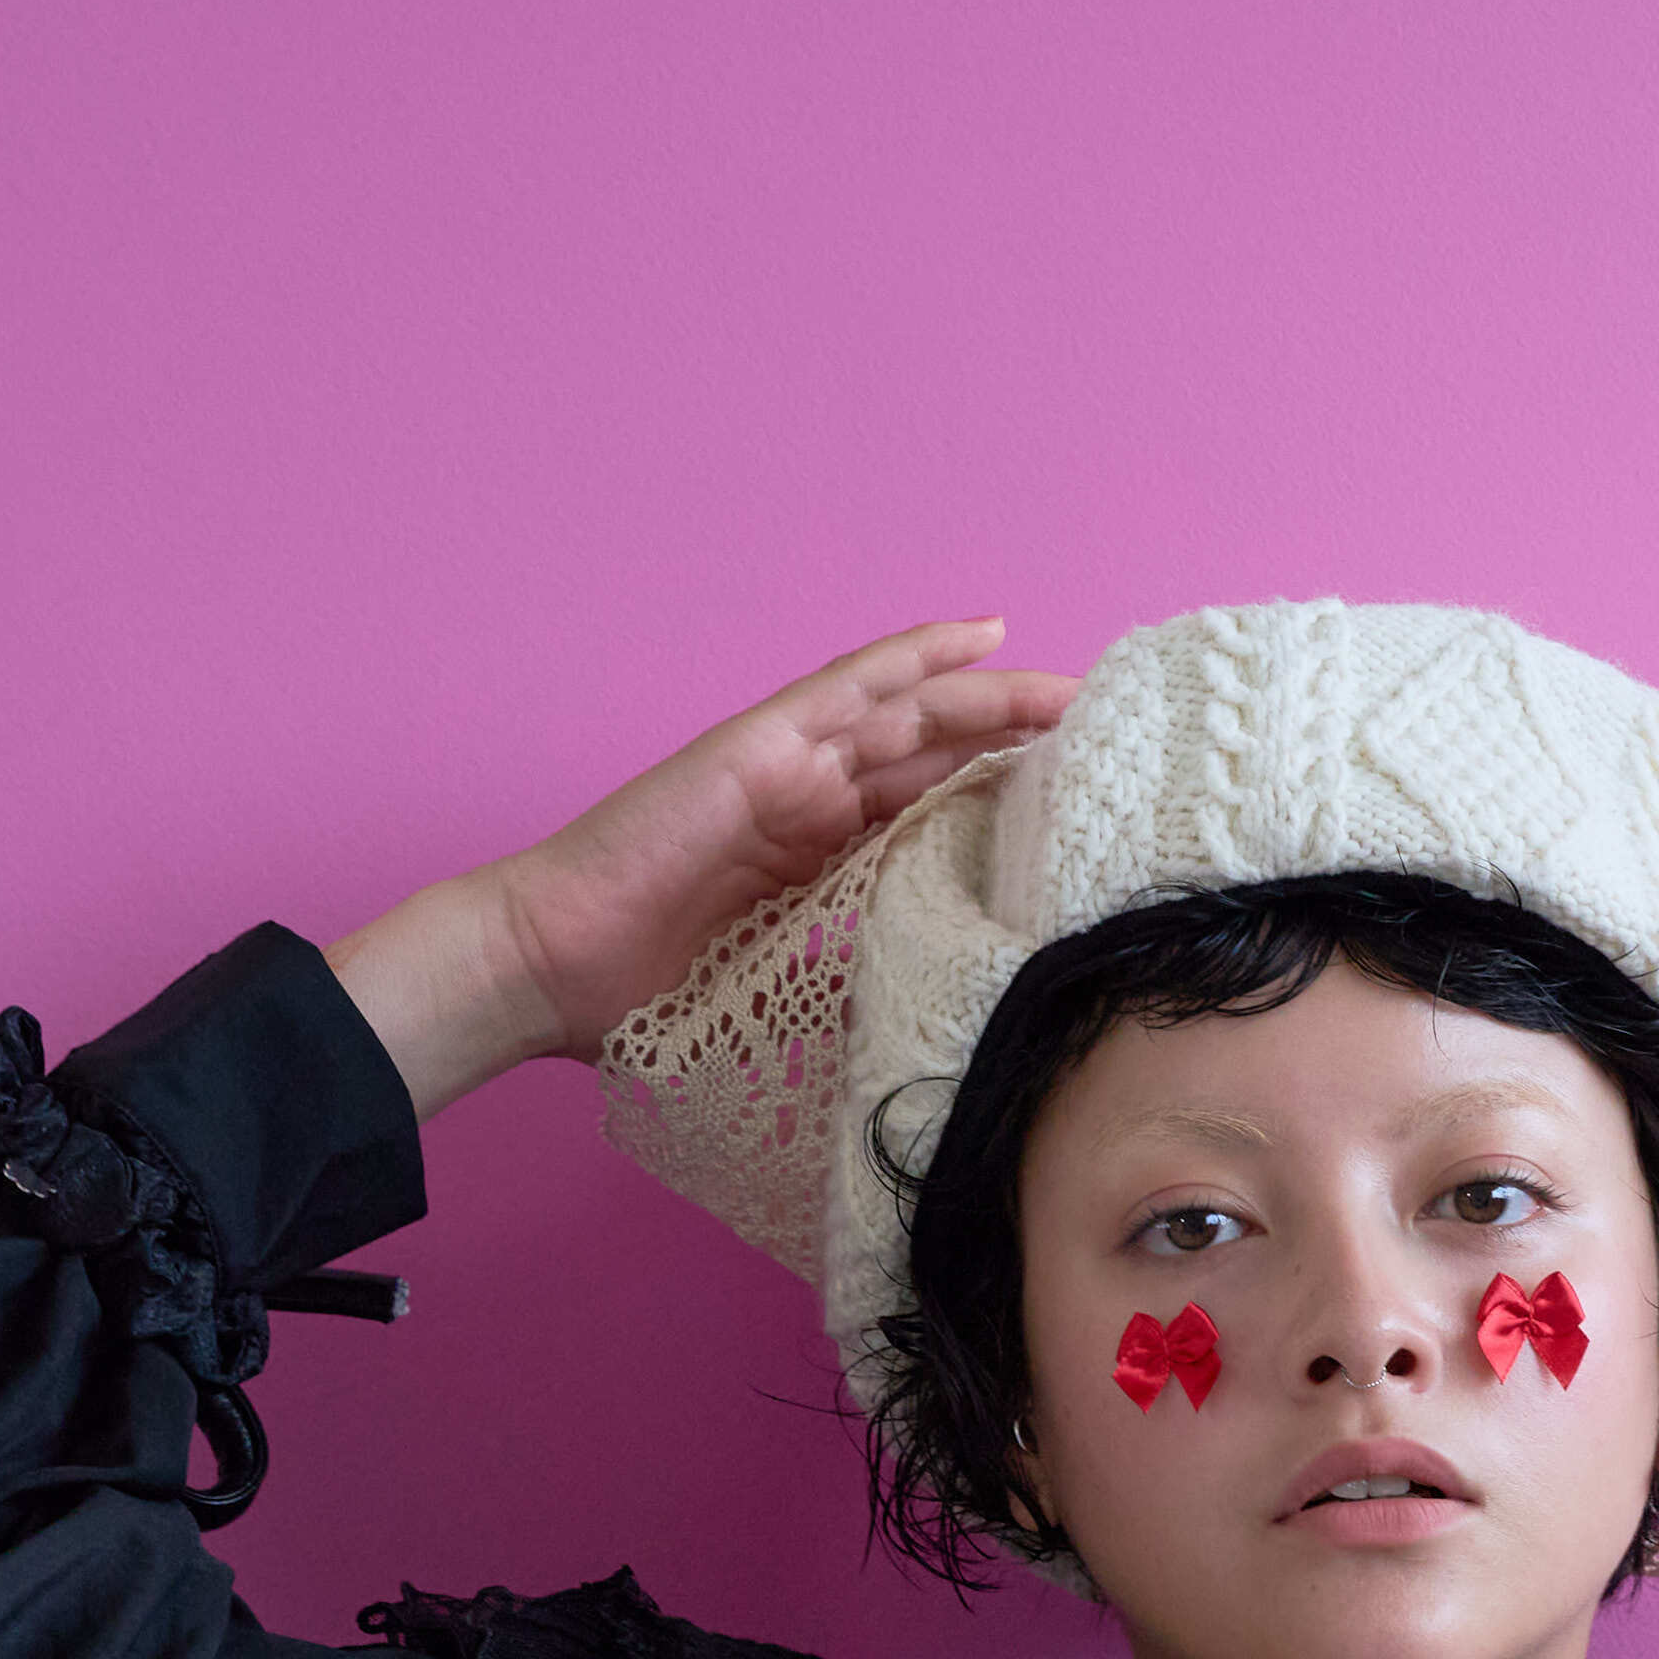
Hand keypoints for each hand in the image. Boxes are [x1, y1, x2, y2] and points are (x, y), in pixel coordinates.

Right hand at [327, 618, 1072, 1118]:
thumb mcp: (788, 997)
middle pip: (935, 759)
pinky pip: (854, 685)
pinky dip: (918, 656)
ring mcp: (789, 766)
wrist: (557, 970)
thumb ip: (858, 982)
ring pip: (912, 714)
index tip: (1073, 818)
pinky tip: (982, 635)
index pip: (926, 820)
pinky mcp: (763, 743)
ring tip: (1070, 691)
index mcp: (818, 865)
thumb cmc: (649, 1002)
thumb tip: (957, 1022)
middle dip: (1017, 747)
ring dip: (993, 696)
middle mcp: (811, 804)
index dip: (997, 808)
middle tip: (1101, 742)